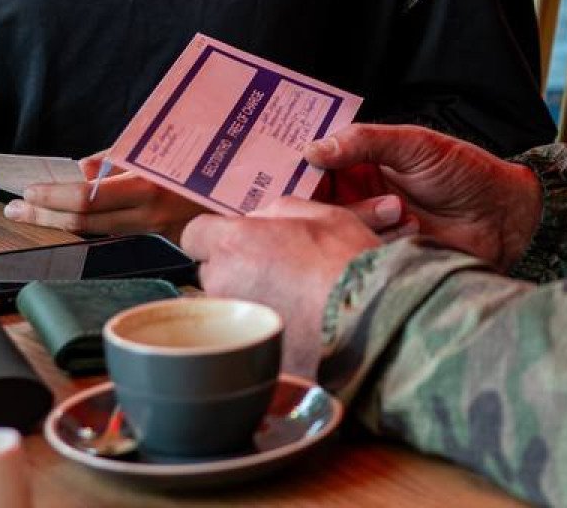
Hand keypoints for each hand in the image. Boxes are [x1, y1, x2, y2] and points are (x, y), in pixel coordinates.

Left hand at [6, 151, 207, 241]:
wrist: (246, 187)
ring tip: (30, 213)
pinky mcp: (160, 241)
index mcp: (148, 185)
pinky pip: (114, 234)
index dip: (53, 196)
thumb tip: (81, 171)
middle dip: (43, 215)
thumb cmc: (203, 157)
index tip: (29, 190)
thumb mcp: (158, 146)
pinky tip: (66, 219)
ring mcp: (155, 232)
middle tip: (14, 208)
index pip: (87, 198)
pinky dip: (86, 226)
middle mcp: (150, 214)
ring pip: (95, 233)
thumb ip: (116, 159)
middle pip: (84, 223)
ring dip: (58, 223)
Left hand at [181, 198, 381, 375]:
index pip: (194, 236)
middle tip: (275, 270)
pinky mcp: (248, 355)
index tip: (237, 243)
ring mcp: (233, 324)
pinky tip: (294, 325)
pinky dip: (261, 331)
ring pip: (227, 305)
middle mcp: (223, 283)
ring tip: (289, 300)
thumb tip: (260, 219)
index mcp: (234, 242)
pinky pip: (244, 336)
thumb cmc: (350, 263)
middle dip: (234, 269)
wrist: (372, 322)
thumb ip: (281, 211)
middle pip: (210, 272)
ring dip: (246, 301)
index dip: (215, 237)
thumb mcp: (324, 215)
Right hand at [307, 124, 540, 269]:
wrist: (503, 216)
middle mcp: (358, 198)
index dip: (299, 171)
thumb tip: (312, 149)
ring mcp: (370, 230)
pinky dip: (383, 242)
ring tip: (403, 210)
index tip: (286, 174)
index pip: (314, 169)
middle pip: (318, 205)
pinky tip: (413, 230)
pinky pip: (362, 254)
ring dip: (367, 220)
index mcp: (361, 165)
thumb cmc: (464, 171)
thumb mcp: (414, 144)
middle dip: (335, 203)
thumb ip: (364, 141)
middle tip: (364, 199)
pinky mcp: (384, 258)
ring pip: (338, 231)